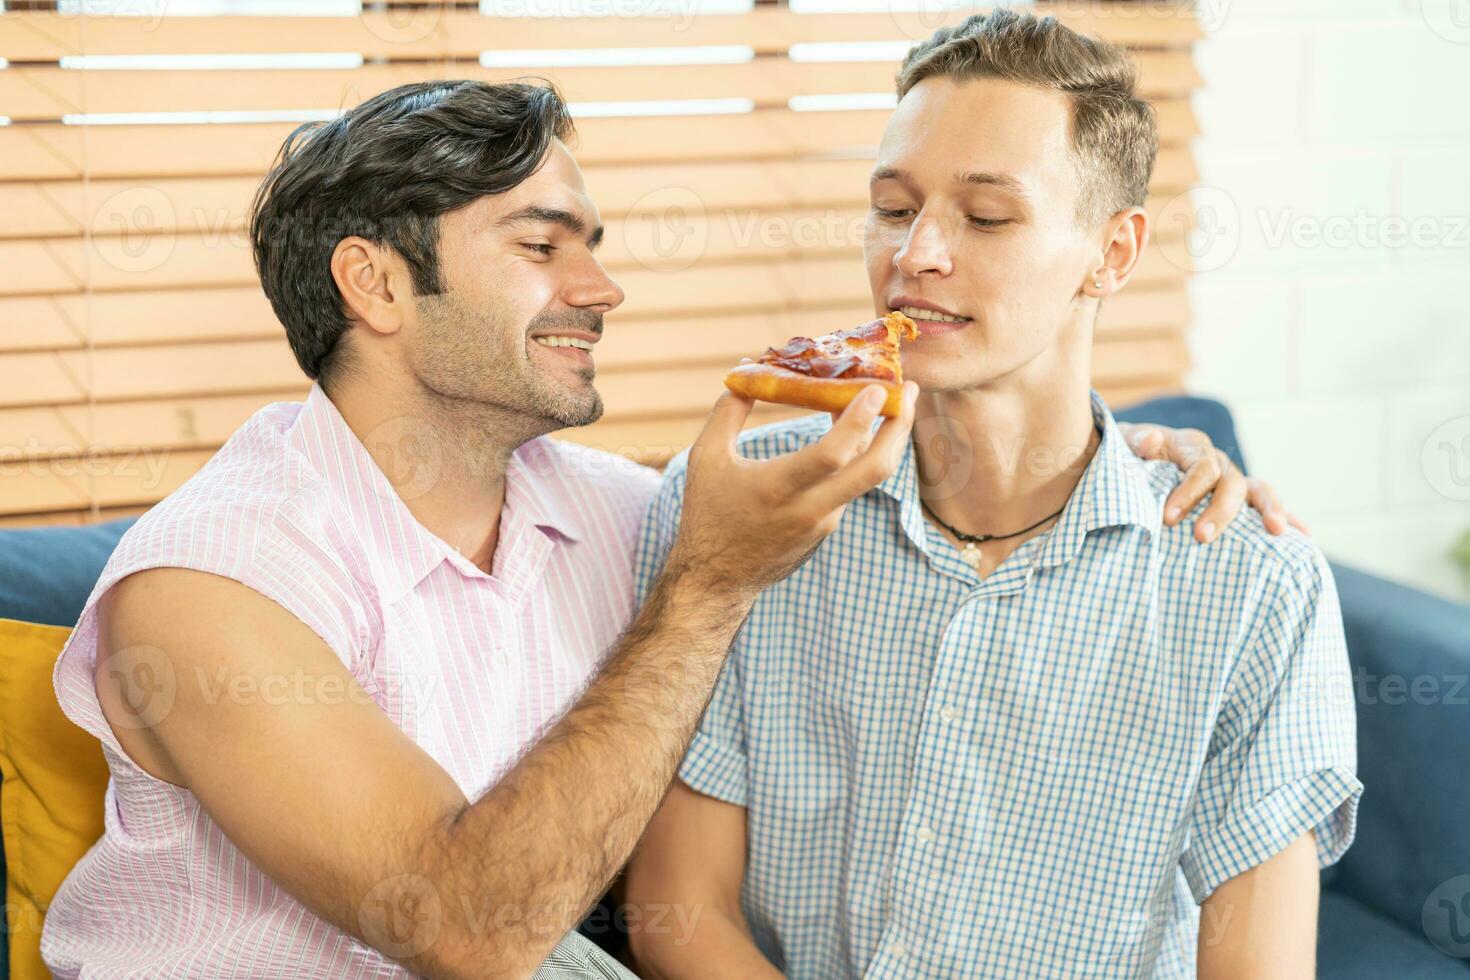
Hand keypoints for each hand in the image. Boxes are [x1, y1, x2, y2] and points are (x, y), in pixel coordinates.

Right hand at [671, 382, 918, 597]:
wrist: (718, 580)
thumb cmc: (708, 513)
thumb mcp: (706, 457)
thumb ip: (729, 410)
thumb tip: (747, 366)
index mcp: (778, 488)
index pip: (833, 454)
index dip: (859, 420)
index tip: (877, 388)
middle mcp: (810, 508)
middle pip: (876, 469)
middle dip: (900, 426)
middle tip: (912, 391)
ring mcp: (824, 521)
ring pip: (866, 474)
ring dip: (883, 436)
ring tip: (890, 401)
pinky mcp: (827, 528)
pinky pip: (850, 485)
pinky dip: (857, 455)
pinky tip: (853, 430)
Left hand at [1117, 423, 1308, 542]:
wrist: (1131, 459)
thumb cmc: (1127, 455)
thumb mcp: (1124, 443)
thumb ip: (1136, 440)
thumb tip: (1150, 442)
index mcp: (1191, 445)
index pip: (1200, 467)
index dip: (1188, 492)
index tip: (1169, 519)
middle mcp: (1216, 460)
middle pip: (1230, 483)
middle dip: (1220, 512)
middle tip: (1201, 538)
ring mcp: (1231, 479)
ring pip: (1257, 490)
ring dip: (1268, 510)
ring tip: (1275, 531)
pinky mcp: (1238, 498)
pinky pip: (1266, 505)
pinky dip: (1286, 516)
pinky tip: (1303, 535)